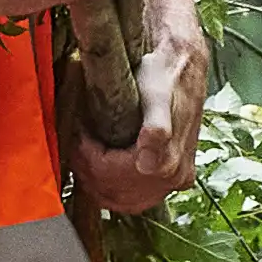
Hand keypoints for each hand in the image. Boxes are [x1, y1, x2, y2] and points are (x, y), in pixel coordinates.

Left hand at [77, 0, 208, 218]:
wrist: (183, 65)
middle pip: (113, 191)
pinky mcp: (173, 176)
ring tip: (88, 147)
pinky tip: (105, 158)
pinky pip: (134, 194)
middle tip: (78, 139)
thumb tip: (150, 159)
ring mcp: (174, 180)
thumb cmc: (164, 75)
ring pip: (120, 196)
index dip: (86, 156)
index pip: (109, 177)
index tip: (79, 131)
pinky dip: (113, 181)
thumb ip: (157, 128)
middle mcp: (175, 177)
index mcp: (168, 163)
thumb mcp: (157, 95)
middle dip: (88, 168)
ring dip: (98, 177)